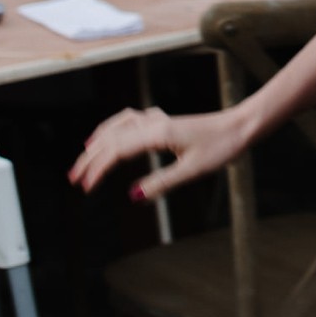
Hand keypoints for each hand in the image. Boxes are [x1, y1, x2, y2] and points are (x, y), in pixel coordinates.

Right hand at [69, 102, 249, 202]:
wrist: (240, 126)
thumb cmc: (221, 147)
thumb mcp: (193, 170)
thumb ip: (162, 184)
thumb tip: (133, 197)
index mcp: (158, 133)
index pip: (117, 150)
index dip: (98, 169)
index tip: (86, 187)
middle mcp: (153, 122)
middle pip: (112, 137)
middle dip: (91, 158)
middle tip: (75, 179)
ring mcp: (158, 119)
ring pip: (118, 125)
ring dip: (99, 141)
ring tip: (84, 157)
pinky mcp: (163, 121)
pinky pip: (129, 120)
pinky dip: (113, 128)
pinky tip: (110, 135)